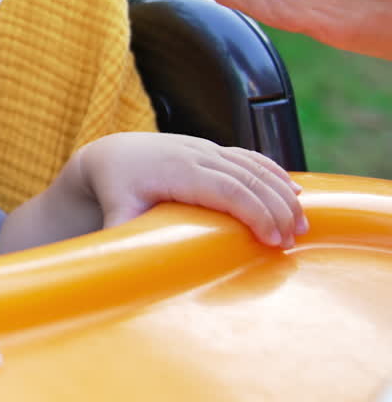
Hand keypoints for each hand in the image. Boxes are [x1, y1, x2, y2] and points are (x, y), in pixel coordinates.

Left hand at [73, 132, 307, 247]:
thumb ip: (122, 235)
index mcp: (179, 171)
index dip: (256, 213)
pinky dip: (276, 174)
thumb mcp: (115, 211)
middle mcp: (197, 155)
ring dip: (283, 194)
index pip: (230, 190)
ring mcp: (207, 149)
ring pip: (256, 167)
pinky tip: (295, 192)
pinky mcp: (213, 149)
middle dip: (278, 210)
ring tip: (301, 226)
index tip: (273, 241)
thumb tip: (124, 264)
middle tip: (293, 242)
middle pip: (250, 180)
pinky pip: (251, 158)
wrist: (113, 155)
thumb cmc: (116, 187)